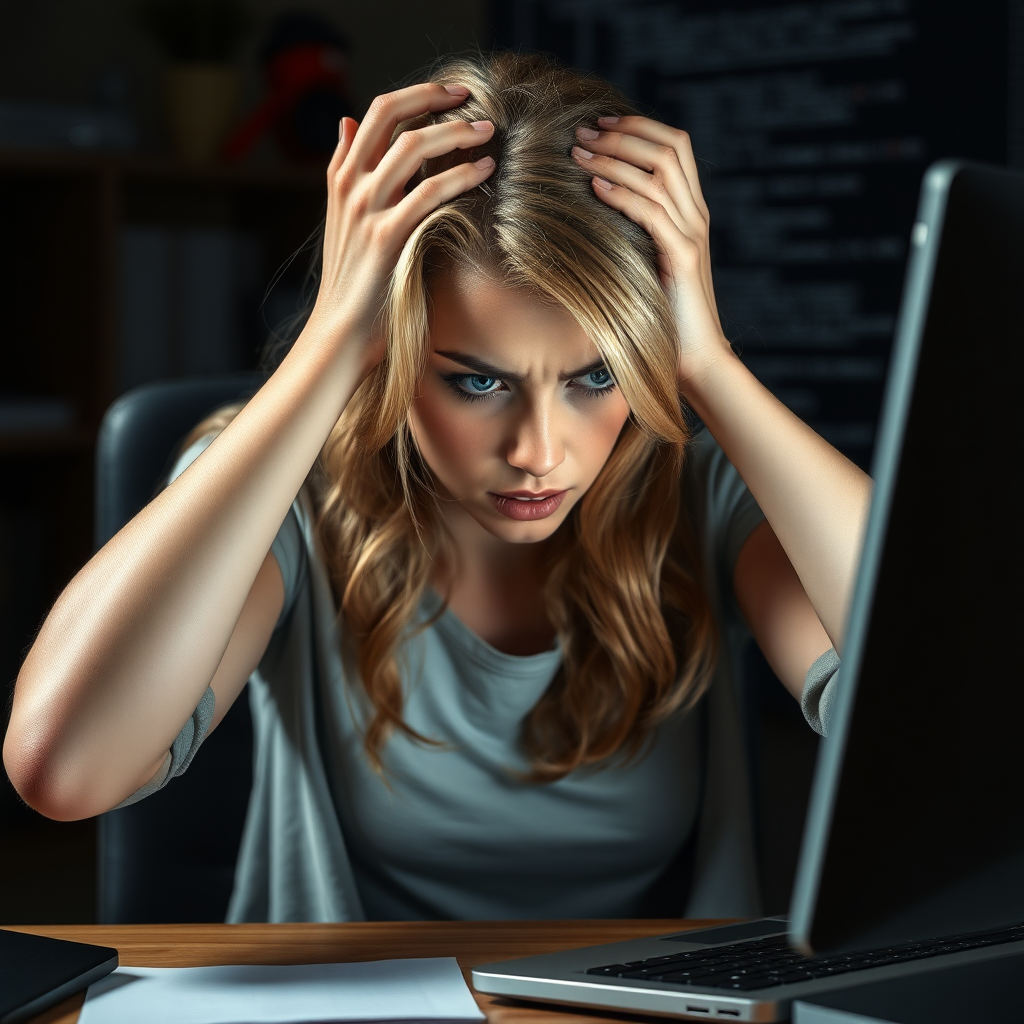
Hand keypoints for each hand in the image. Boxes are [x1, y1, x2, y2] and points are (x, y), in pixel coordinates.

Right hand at [306, 83, 495, 376]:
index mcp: (342, 177)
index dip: (417, 94)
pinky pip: (428, 192)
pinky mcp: (386, 237)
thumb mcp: (342, 218)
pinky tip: (484, 171)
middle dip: (435, 98)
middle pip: (390, 114)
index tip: (451, 92)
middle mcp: (350, 185)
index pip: (377, 112)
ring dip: (456, 132)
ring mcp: (366, 209)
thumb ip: (347, 171)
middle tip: (474, 98)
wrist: (341, 330)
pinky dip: (461, 175)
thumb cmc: (353, 281)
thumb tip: (347, 123)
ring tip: (488, 132)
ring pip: (412, 146)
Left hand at [571, 116, 729, 391]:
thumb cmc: (663, 313)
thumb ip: (632, 230)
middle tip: (583, 134)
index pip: (674, 145)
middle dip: (624, 133)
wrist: (695, 356)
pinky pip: (653, 213)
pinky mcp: (683, 258)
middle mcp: (696, 215)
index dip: (637, 127)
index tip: (598, 126)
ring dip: (615, 158)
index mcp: (690, 211)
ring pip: (659, 173)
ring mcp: (692, 234)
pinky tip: (596, 188)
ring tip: (580, 155)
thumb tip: (592, 204)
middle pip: (670, 147)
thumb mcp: (646, 260)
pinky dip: (623, 195)